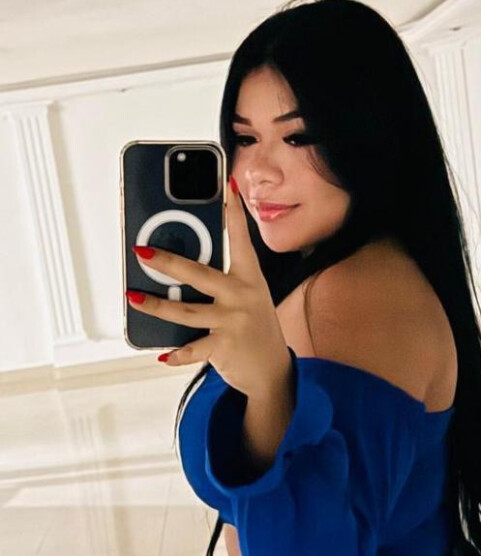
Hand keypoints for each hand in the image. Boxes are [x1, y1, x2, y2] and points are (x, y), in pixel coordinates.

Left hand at [126, 176, 291, 397]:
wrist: (272, 370)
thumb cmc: (253, 327)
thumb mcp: (246, 297)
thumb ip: (221, 281)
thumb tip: (178, 268)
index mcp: (249, 277)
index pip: (241, 238)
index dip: (234, 211)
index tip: (226, 185)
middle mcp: (242, 296)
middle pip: (199, 274)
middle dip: (168, 262)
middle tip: (142, 251)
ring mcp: (233, 322)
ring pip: (186, 311)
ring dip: (157, 305)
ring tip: (133, 297)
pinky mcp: (224, 347)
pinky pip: (193, 349)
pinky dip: (177, 353)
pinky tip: (162, 354)